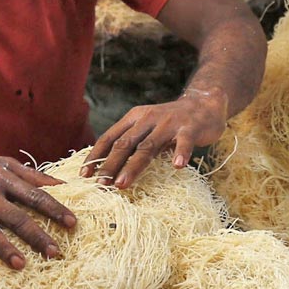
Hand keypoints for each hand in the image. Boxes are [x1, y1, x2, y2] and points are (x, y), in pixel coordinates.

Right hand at [0, 146, 78, 273]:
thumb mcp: (2, 163)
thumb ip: (31, 175)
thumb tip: (62, 185)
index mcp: (4, 179)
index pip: (35, 196)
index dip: (55, 209)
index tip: (72, 223)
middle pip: (16, 217)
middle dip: (37, 235)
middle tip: (55, 252)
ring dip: (5, 249)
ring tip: (21, 266)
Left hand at [85, 88, 228, 188]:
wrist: (204, 103)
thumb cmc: (172, 122)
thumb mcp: (147, 126)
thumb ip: (132, 141)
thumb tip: (106, 167)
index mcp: (135, 117)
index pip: (110, 137)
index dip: (96, 155)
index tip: (84, 175)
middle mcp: (149, 118)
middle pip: (125, 144)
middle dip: (110, 165)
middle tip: (100, 185)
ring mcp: (169, 123)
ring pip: (148, 146)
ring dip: (133, 166)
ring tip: (122, 184)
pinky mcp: (190, 128)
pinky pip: (184, 142)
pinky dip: (181, 153)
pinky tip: (178, 166)